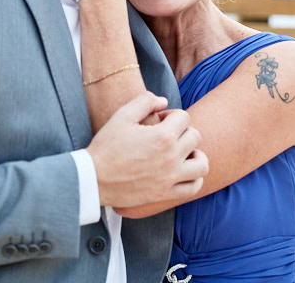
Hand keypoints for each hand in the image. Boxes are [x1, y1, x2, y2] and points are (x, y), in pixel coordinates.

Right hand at [87, 91, 207, 208]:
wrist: (93, 178)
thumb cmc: (106, 146)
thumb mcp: (122, 115)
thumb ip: (145, 101)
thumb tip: (164, 102)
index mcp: (162, 136)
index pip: (184, 117)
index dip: (172, 115)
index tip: (159, 121)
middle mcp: (171, 157)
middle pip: (195, 136)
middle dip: (183, 131)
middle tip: (167, 135)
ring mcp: (170, 178)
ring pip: (202, 163)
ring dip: (195, 155)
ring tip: (183, 153)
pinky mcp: (165, 194)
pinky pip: (194, 187)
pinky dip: (194, 178)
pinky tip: (184, 172)